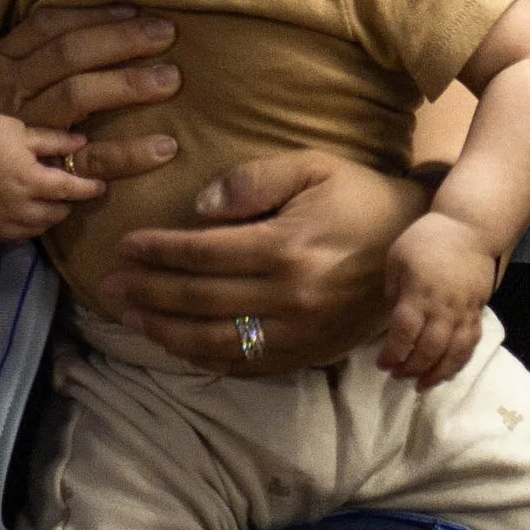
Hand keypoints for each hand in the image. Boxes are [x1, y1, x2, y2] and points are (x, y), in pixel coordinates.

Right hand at [0, 2, 181, 180]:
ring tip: (170, 79)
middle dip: (120, 40)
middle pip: (68, 55)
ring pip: (76, 97)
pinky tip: (162, 147)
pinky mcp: (43, 170)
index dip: (94, 15)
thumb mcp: (4, 75)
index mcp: (3, 59)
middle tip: (167, 34)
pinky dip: (127, 153)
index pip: (49, 25)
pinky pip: (89, 159)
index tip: (138, 10)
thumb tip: (104, 19)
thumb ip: (39, 51)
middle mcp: (11, 89)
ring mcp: (26, 129)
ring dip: (126, 86)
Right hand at [0, 112, 102, 249]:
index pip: (67, 190)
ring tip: (51, 203)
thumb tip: (83, 144)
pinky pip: (14, 235)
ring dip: (49, 217)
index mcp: (26, 177)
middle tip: (70, 193)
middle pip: (55, 214)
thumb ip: (54, 141)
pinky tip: (27, 213)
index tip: (100, 186)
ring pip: (36, 228)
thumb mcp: (21, 131)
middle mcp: (14, 203)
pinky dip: (27, 226)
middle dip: (67, 204)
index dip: (87, 189)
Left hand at [103, 151, 426, 372]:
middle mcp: (290, 296)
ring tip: (131, 316)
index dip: (157, 252)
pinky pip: (246, 363)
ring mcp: (299, 332)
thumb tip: (201, 207)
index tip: (125, 247)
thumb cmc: (359, 196)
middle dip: (147, 292)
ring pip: (214, 341)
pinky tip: (176, 345)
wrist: (419, 246)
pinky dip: (204, 357)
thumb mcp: (313, 166)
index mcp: (286, 247)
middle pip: (198, 300)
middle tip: (110, 284)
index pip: (202, 254)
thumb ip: (255, 179)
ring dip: (164, 330)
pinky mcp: (308, 353)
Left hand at [379, 210, 497, 385]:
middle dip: (411, 368)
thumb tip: (393, 316)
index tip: (382, 364)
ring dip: (437, 373)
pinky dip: (459, 362)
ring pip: (453, 352)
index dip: (393, 354)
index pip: (404, 334)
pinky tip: (447, 371)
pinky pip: (471, 344)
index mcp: (419, 294)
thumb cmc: (427, 239)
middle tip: (397, 375)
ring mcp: (464, 312)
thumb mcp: (398, 257)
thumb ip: (393, 289)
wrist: (471, 228)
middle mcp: (443, 308)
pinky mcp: (478, 312)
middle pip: (428, 349)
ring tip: (422, 385)